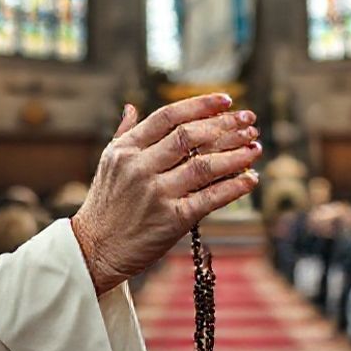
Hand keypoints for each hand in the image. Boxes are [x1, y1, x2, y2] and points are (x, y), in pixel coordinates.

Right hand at [72, 95, 261, 294]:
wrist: (95, 250)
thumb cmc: (106, 204)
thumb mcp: (108, 163)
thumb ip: (124, 133)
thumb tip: (132, 106)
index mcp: (126, 149)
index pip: (168, 116)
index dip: (200, 105)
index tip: (227, 101)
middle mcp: (140, 167)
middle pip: (190, 137)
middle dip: (225, 126)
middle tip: (250, 121)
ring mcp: (156, 193)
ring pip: (204, 166)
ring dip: (236, 154)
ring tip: (255, 146)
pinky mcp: (171, 220)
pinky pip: (210, 198)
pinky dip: (234, 187)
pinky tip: (251, 179)